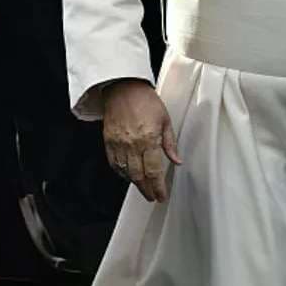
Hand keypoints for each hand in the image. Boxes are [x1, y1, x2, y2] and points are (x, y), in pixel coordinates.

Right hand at [102, 79, 181, 201]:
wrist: (122, 88)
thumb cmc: (145, 100)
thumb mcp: (165, 119)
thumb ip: (170, 143)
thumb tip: (177, 160)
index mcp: (149, 138)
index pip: (154, 171)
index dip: (158, 187)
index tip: (161, 196)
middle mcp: (132, 144)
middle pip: (139, 176)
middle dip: (147, 190)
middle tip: (153, 196)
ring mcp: (118, 144)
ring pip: (126, 173)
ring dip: (135, 183)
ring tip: (143, 188)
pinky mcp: (109, 142)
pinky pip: (114, 164)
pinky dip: (121, 173)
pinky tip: (128, 176)